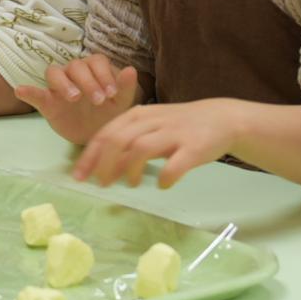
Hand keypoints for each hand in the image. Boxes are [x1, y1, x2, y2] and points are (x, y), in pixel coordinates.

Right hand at [13, 55, 139, 144]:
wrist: (96, 136)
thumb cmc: (109, 113)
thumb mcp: (121, 103)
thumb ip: (125, 87)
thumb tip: (132, 69)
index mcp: (94, 69)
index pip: (96, 62)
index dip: (104, 75)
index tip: (112, 94)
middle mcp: (75, 73)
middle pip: (76, 66)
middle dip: (88, 82)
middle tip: (98, 101)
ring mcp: (59, 87)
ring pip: (55, 73)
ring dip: (64, 83)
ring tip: (74, 98)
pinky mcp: (47, 102)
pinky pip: (36, 93)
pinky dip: (28, 91)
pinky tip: (21, 90)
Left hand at [72, 100, 244, 188]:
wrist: (221, 119)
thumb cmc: (179, 126)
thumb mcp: (150, 127)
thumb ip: (127, 144)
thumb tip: (102, 168)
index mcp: (139, 115)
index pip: (106, 133)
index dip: (90, 156)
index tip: (79, 177)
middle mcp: (153, 121)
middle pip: (119, 139)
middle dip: (104, 164)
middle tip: (101, 184)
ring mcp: (174, 134)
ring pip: (141, 148)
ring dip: (129, 169)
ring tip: (129, 184)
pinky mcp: (194, 148)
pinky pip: (175, 164)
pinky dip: (165, 176)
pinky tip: (162, 184)